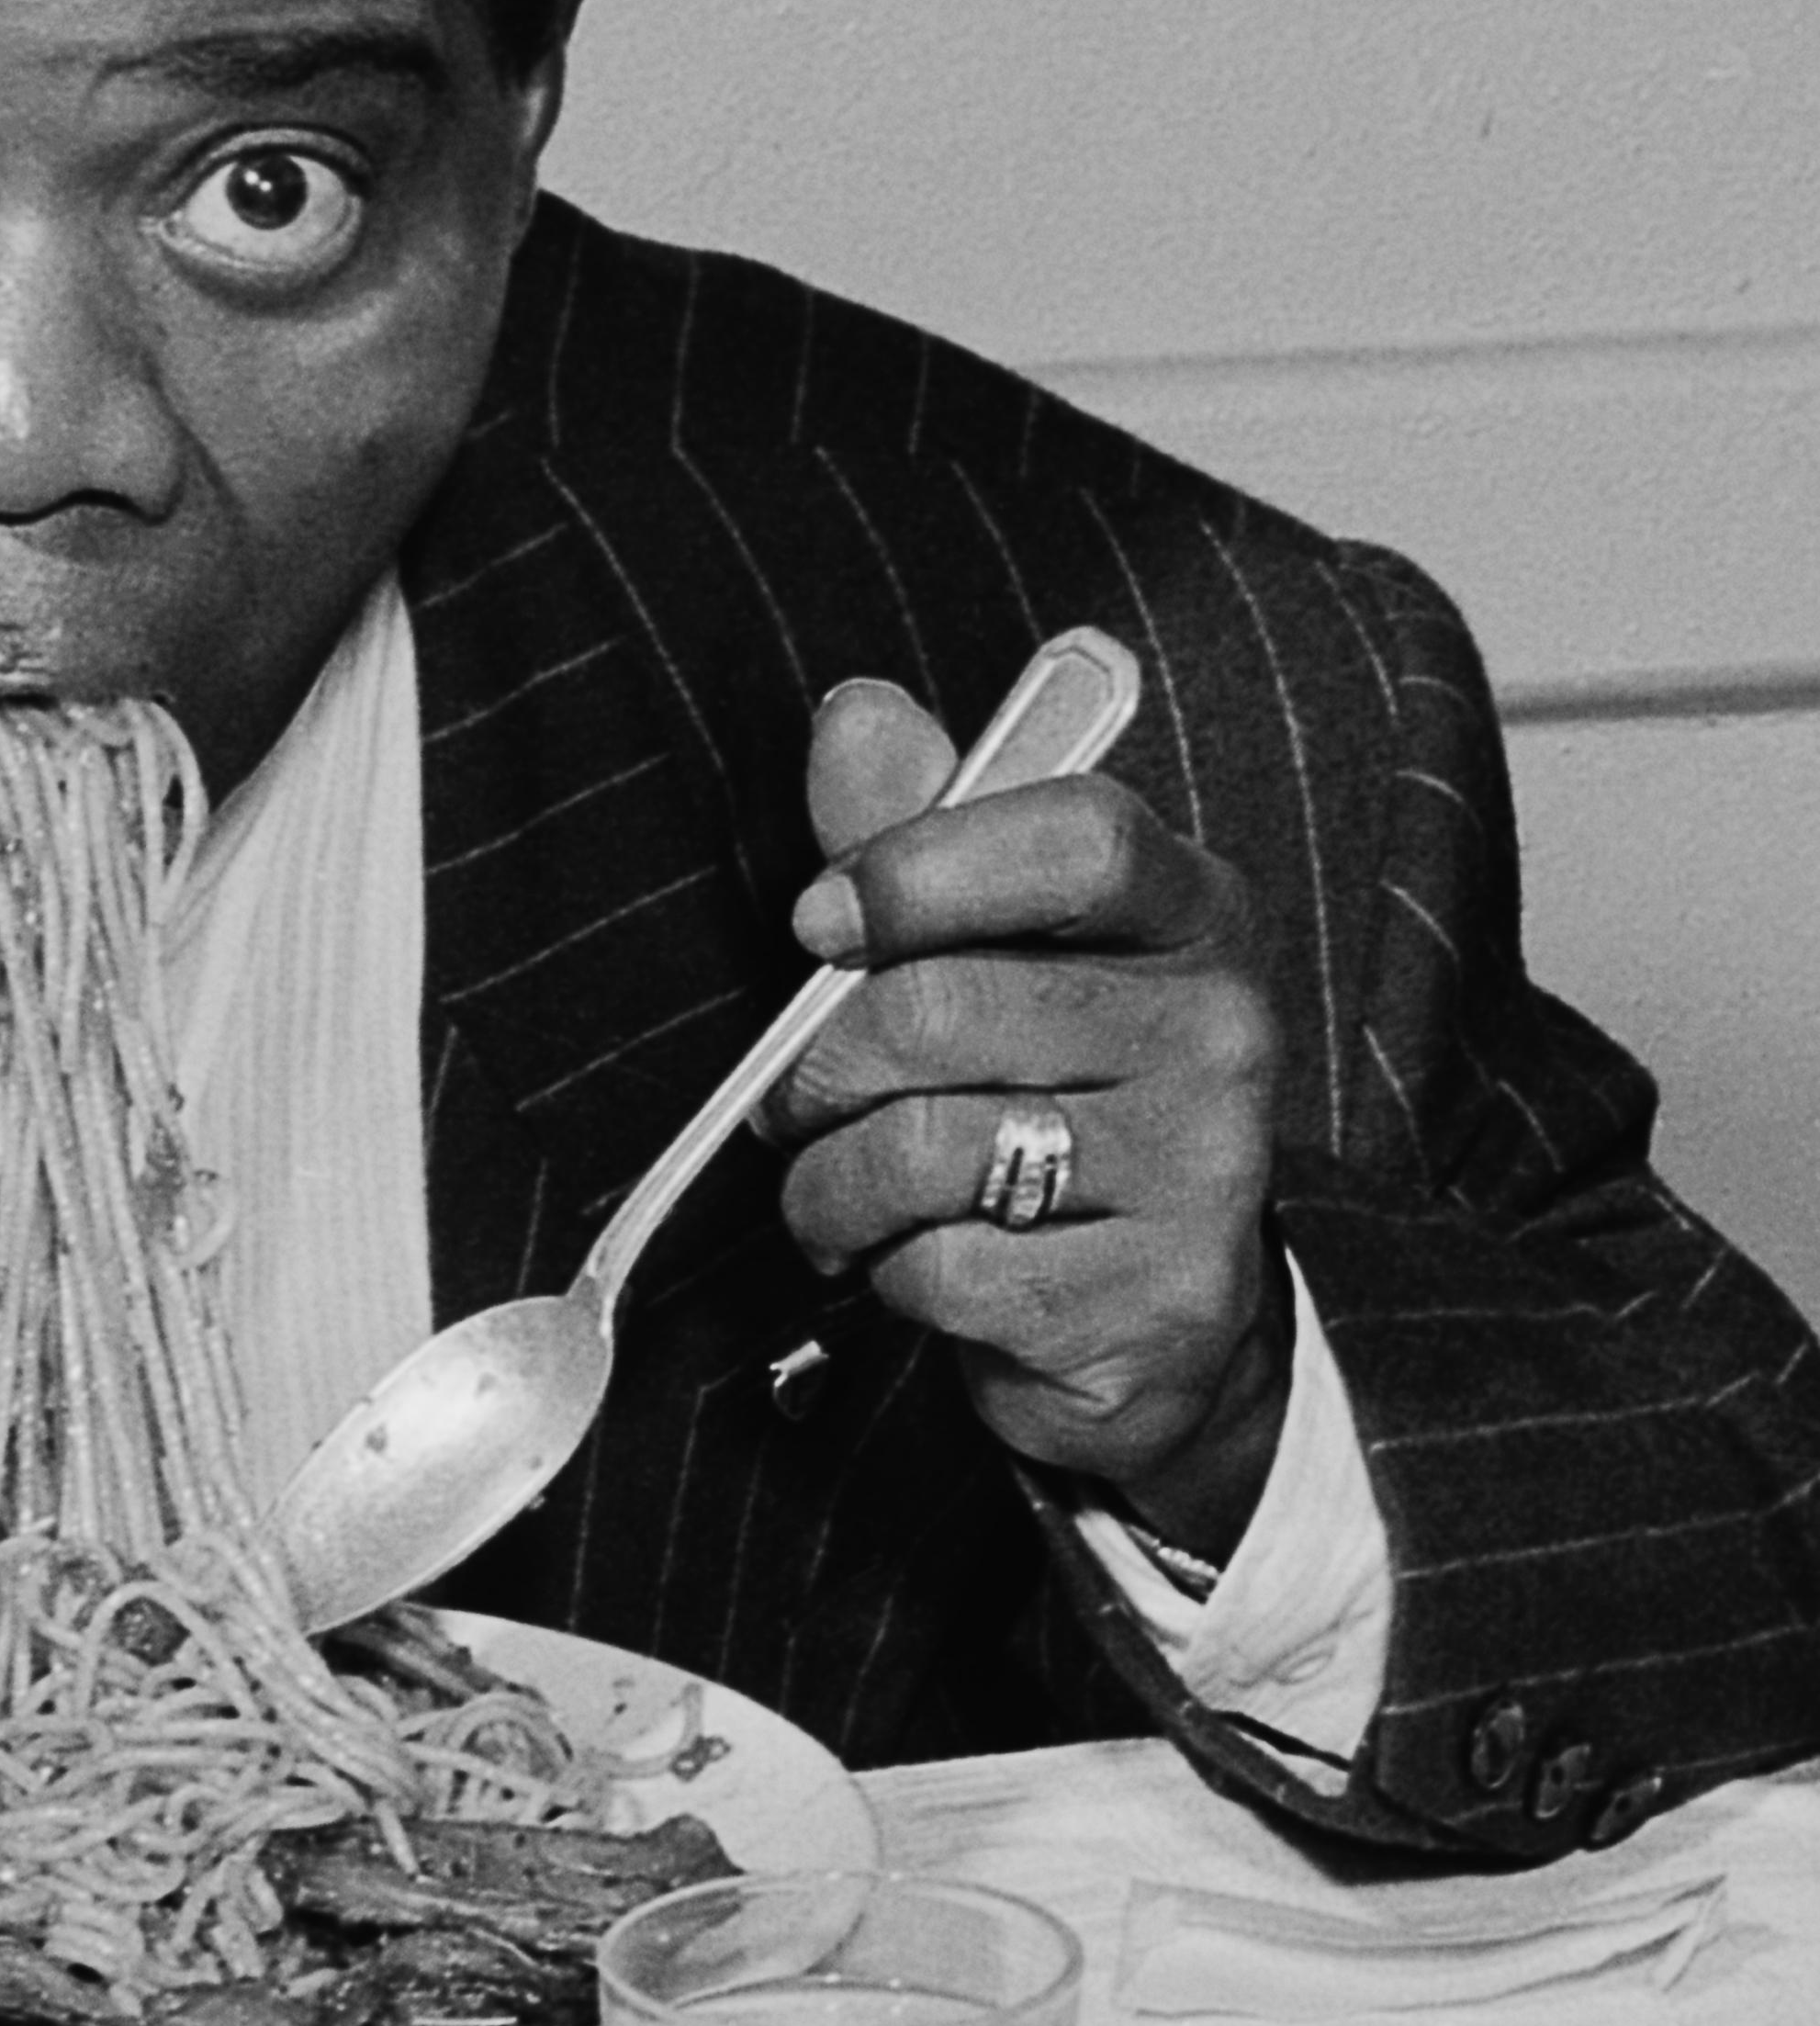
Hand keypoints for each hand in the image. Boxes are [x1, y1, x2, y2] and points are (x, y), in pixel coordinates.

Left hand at [760, 677, 1289, 1556]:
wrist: (1143, 1314)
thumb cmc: (1036, 1099)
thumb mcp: (987, 951)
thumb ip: (914, 833)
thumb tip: (855, 712)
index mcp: (1187, 914)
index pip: (1073, 839)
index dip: (915, 869)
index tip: (821, 919)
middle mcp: (1220, 1032)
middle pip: (938, 1009)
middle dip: (819, 1071)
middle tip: (805, 1104)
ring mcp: (1202, 1174)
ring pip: (919, 1149)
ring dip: (831, 1186)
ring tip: (846, 1196)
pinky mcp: (1154, 1301)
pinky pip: (941, 1271)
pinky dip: (887, 1277)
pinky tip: (919, 1267)